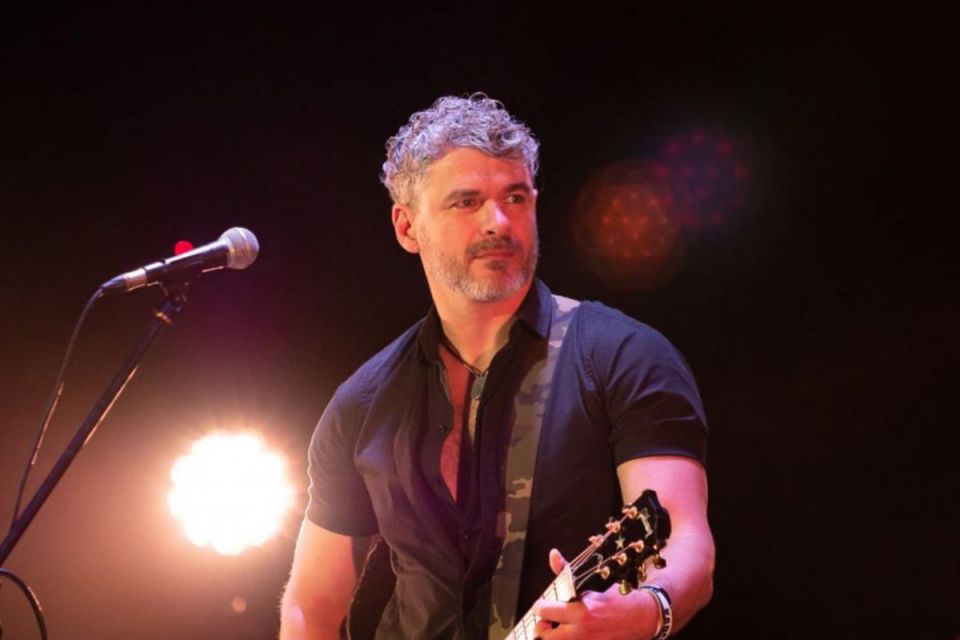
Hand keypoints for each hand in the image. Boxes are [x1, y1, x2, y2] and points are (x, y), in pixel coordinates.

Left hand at [532, 549, 660, 639]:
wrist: (643, 617)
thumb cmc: (618, 597)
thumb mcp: (592, 581)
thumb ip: (566, 572)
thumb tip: (553, 554)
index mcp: (581, 612)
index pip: (545, 612)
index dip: (541, 607)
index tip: (543, 604)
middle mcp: (582, 631)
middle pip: (545, 636)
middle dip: (543, 628)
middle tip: (547, 621)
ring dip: (554, 637)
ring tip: (559, 628)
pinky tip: (573, 633)